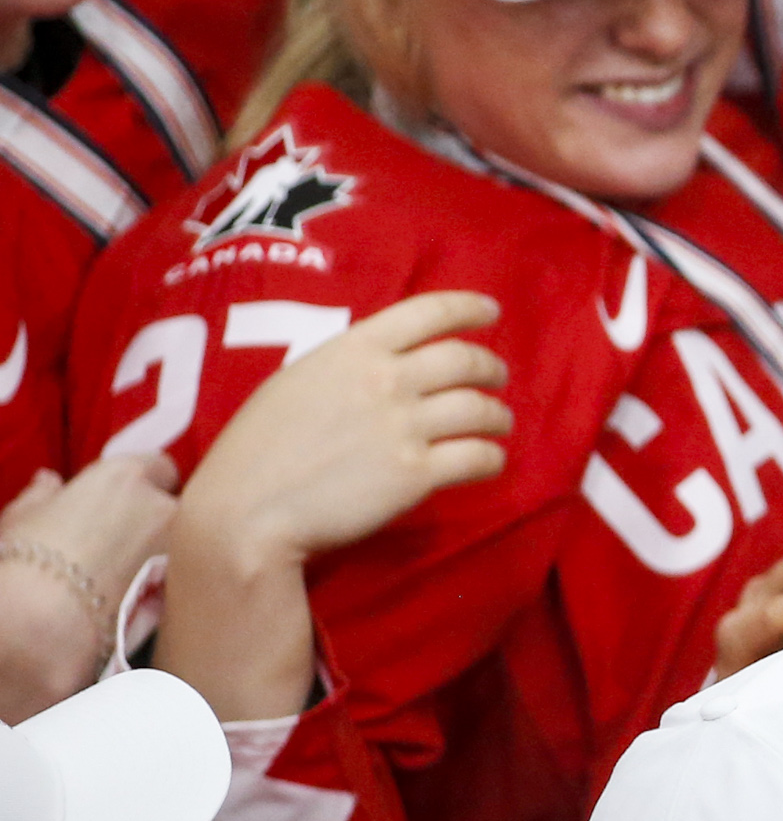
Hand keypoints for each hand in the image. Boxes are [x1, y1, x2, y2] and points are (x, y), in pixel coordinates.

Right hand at [0, 456, 179, 717]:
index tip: (125, 502)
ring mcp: (180, 552)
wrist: (37, 628)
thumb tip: (49, 482)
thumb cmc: (21, 564)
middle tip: (122, 546)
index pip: (158, 467)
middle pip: (176, 508)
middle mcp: (163, 507)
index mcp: (124, 478)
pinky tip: (133, 607)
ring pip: (184, 547)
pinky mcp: (184, 595)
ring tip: (124, 582)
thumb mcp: (21, 520)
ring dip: (163, 558)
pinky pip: (181, 586)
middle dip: (157, 522)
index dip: (144, 485)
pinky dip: (164, 592)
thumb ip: (43, 496)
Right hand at [159, 293, 507, 720]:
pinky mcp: (416, 474)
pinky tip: (490, 461)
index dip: (469, 308)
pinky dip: (493, 458)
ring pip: (481, 409)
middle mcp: (387, 380)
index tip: (491, 312)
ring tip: (499, 423)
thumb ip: (344, 368)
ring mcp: (405, 426)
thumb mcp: (294, 383)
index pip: (428, 311)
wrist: (245, 513)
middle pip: (465, 359)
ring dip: (499, 415)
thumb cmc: (255, 451)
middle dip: (491, 366)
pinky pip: (478, 457)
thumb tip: (383, 364)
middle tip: (497, 377)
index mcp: (353, 349)